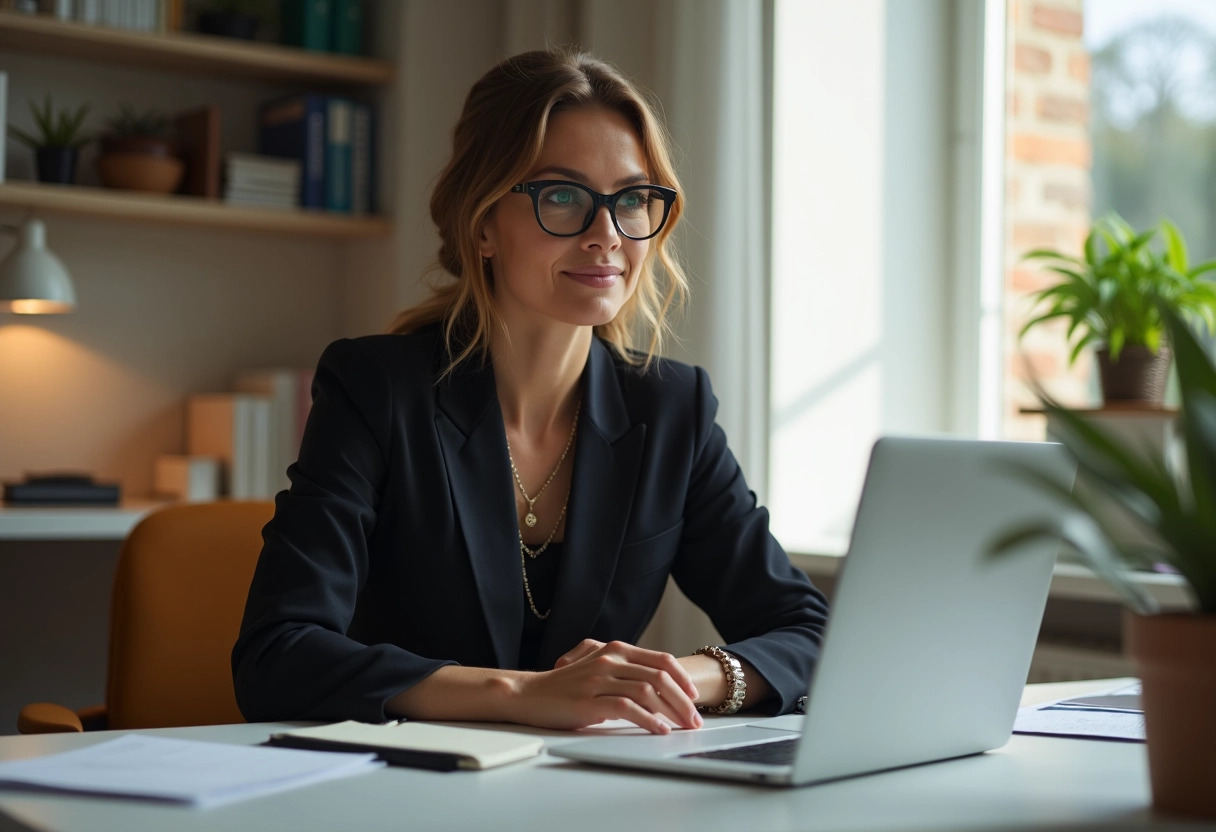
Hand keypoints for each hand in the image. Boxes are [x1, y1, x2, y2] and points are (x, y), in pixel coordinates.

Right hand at [512, 640, 702, 733]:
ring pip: (648, 691)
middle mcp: (610, 660)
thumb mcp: (597, 667)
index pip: (661, 660)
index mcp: (615, 649)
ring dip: (671, 712)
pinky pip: (628, 708)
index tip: (694, 696)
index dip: (682, 678)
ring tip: (682, 727)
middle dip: (683, 700)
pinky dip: (648, 720)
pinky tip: (659, 729)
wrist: (529, 694)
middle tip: (695, 719)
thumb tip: (657, 684)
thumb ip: (623, 668)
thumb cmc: (565, 685)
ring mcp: (600, 679)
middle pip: (659, 677)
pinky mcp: (590, 700)